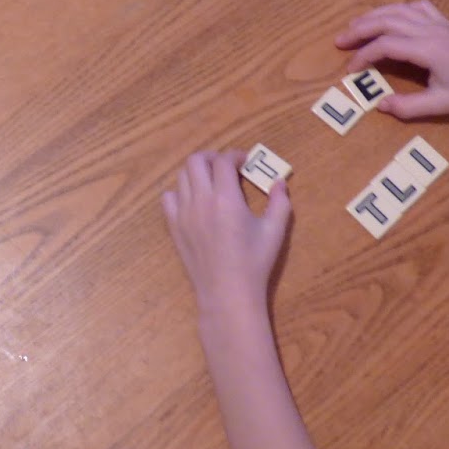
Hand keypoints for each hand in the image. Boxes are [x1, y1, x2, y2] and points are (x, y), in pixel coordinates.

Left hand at [161, 151, 291, 319]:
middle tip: (226, 167)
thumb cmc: (254, 262)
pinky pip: (168, 198)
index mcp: (226, 198)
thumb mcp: (275, 231)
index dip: (235, 155)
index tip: (244, 162)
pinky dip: (179, 192)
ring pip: (181, 176)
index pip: (223, 161)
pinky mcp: (174, 227)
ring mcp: (183, 213)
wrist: (227, 293)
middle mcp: (200, 200)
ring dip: (197, 172)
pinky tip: (193, 200)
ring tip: (211, 181)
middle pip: (196, 160)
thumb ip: (280, 202)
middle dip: (212, 157)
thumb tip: (279, 182)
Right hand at [335, 1, 448, 117]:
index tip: (351, 70)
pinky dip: (398, 9)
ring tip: (355, 26)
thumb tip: (380, 105)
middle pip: (386, 20)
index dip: (364, 56)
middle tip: (339, 41)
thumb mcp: (442, 105)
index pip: (385, 45)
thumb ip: (408, 106)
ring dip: (374, 15)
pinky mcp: (445, 23)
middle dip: (360, 29)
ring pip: (399, 10)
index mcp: (427, 49)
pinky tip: (391, 17)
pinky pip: (417, 7)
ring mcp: (438, 23)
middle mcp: (430, 30)